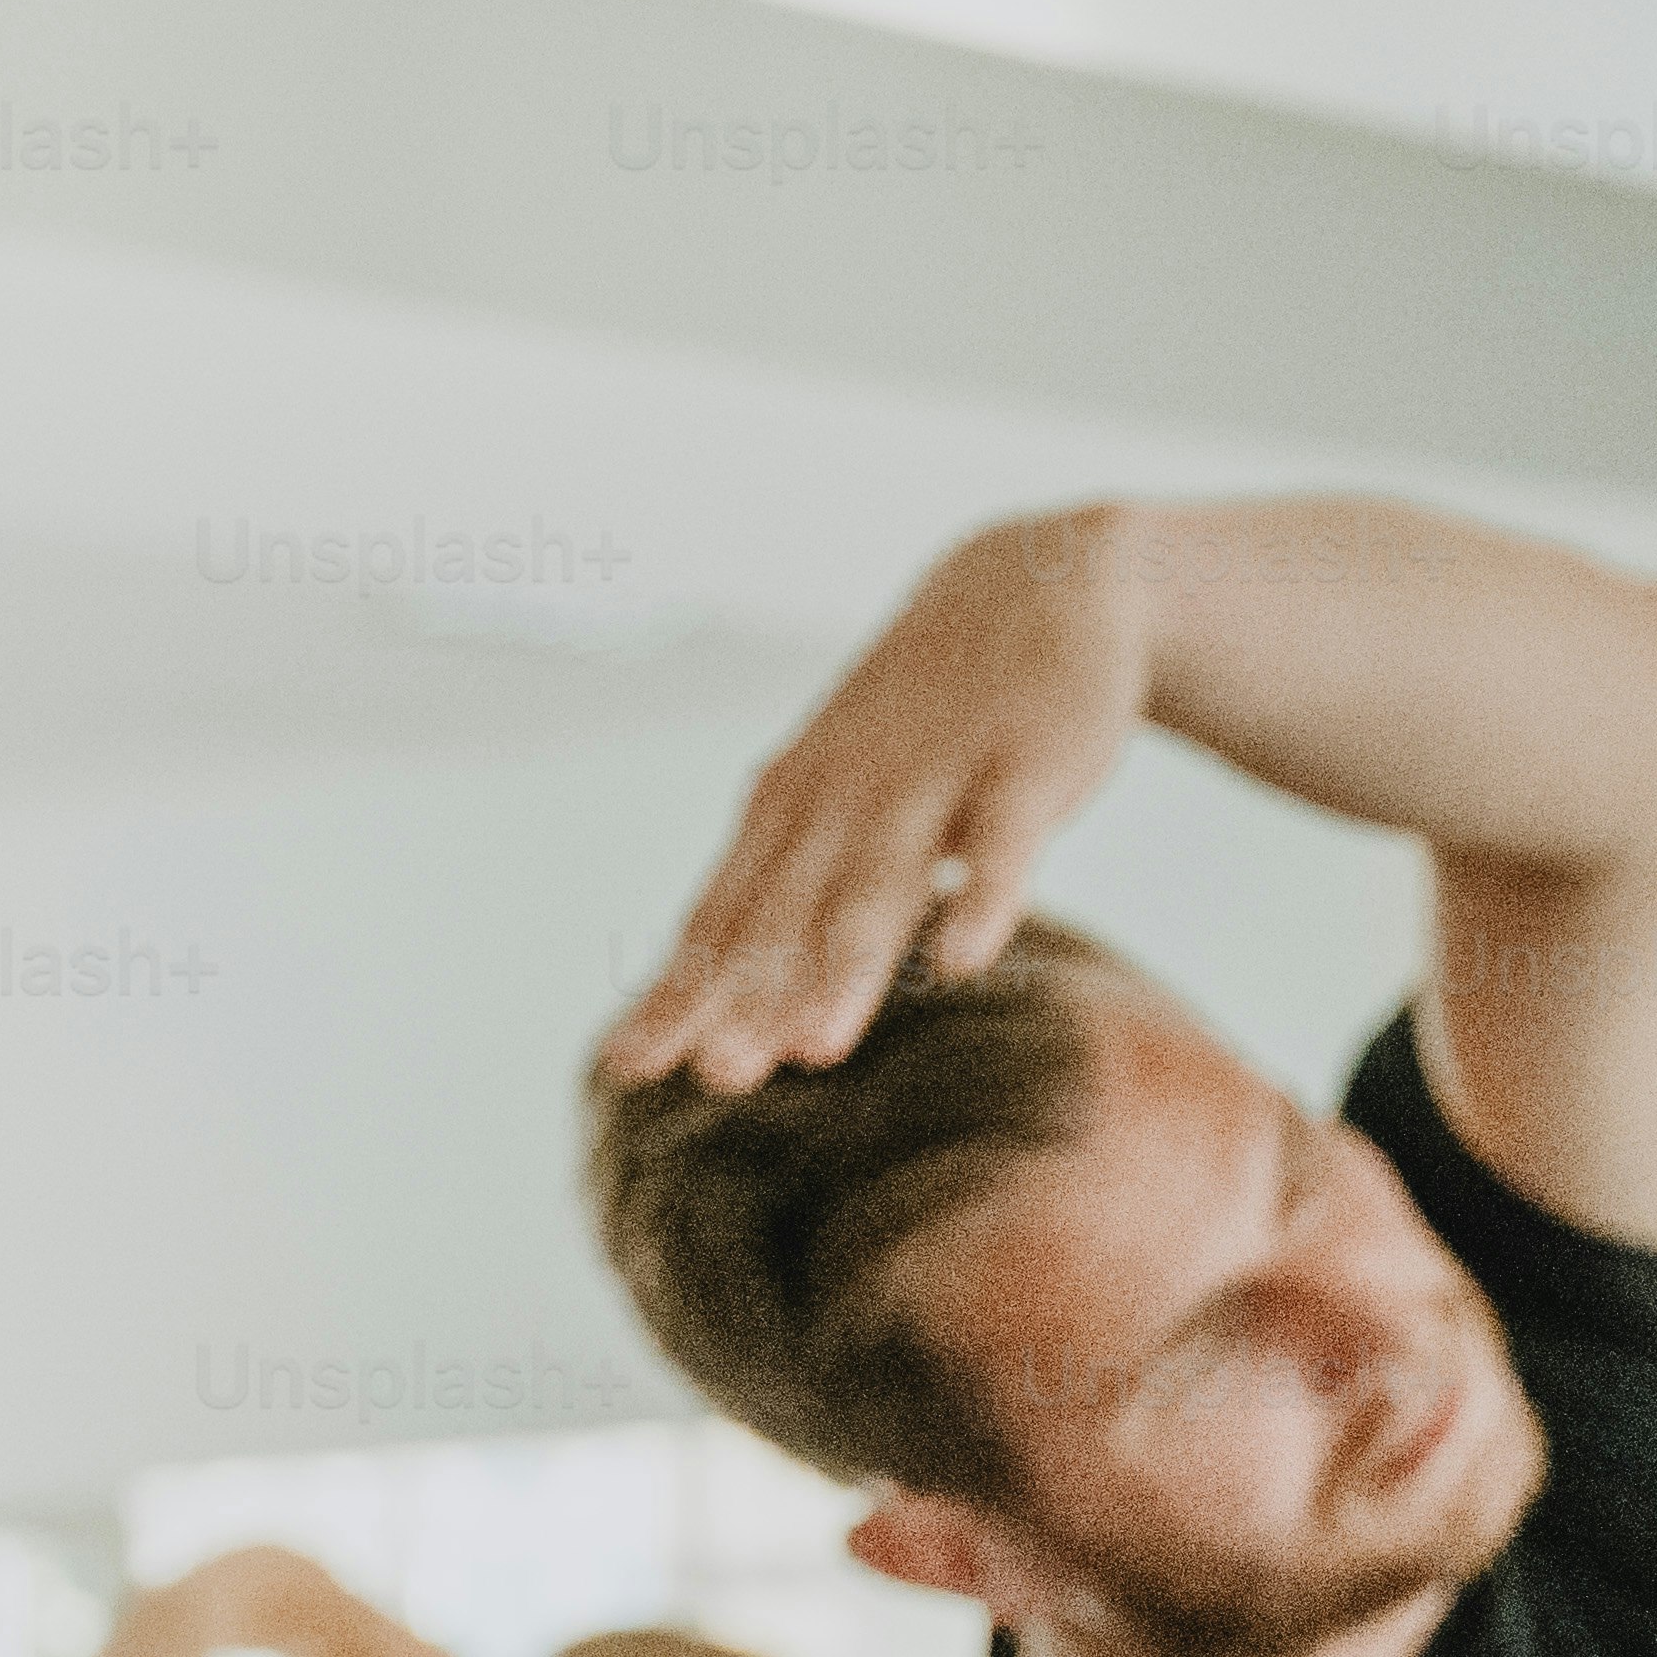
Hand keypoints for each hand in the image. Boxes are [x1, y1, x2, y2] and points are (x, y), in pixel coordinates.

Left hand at [599, 505, 1147, 1093]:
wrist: (1027, 579)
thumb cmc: (910, 727)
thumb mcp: (831, 801)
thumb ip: (779, 901)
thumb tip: (709, 1014)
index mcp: (785, 813)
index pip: (719, 919)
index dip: (679, 993)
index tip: (629, 1068)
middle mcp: (841, 800)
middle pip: (786, 915)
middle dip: (746, 997)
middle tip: (715, 1076)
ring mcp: (931, 780)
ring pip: (881, 888)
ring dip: (844, 967)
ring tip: (814, 1050)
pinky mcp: (1025, 767)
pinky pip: (1003, 842)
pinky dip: (984, 896)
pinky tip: (963, 959)